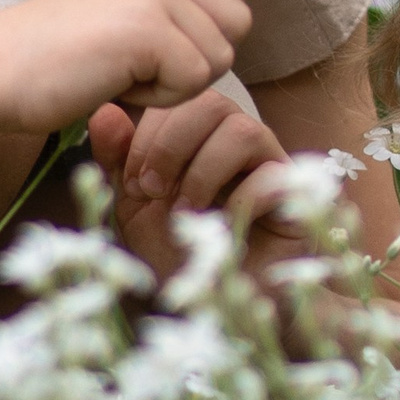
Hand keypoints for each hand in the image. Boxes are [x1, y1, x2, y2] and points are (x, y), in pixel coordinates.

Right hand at [0, 0, 251, 130]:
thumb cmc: (55, 55)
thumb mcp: (120, 8)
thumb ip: (170, 4)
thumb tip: (231, 20)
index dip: (209, 28)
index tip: (159, 47)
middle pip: (236, 23)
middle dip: (199, 58)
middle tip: (140, 65)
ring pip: (219, 56)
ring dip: (176, 82)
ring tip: (121, 72)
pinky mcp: (147, 28)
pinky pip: (194, 81)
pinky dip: (159, 98)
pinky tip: (115, 83)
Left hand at [89, 85, 295, 284]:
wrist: (217, 301)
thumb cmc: (177, 248)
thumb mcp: (133, 205)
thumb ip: (116, 159)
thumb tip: (104, 111)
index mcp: (199, 132)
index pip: (177, 98)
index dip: (148, 134)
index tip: (132, 183)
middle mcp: (237, 139)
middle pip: (212, 103)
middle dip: (172, 145)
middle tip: (153, 191)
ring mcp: (270, 164)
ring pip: (243, 131)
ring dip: (203, 171)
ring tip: (185, 210)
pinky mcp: (294, 199)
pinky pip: (273, 176)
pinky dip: (238, 201)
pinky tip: (219, 228)